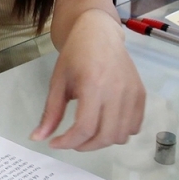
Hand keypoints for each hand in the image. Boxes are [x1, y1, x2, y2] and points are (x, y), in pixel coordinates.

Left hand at [30, 13, 144, 150]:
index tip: (56, 143)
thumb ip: (50, 112)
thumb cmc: (76, 55)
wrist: (99, 33)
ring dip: (103, 141)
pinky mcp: (141, 93)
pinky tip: (106, 123)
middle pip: (105, 136)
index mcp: (93, 84)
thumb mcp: (58, 82)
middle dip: (85, 146)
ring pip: (121, 135)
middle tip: (73, 141)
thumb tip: (37, 138)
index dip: (68, 142)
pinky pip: (135, 125)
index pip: (84, 127)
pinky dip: (120, 131)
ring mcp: (132, 92)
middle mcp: (116, 90)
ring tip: (89, 132)